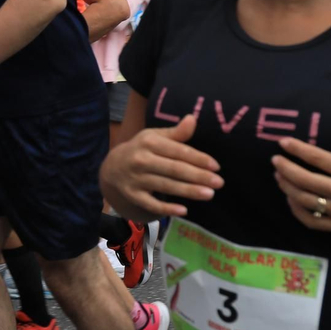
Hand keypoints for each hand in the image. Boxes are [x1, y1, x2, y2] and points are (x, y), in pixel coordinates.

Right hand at [100, 113, 223, 219]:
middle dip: (198, 176)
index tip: (216, 167)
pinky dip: (166, 208)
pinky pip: (150, 204)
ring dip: (188, 191)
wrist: (112, 167)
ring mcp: (135, 178)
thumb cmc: (142, 149)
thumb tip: (193, 119)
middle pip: (174, 169)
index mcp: (149, 142)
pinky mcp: (132, 195)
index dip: (198, 159)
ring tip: (209, 194)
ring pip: (165, 186)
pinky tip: (184, 210)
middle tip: (219, 183)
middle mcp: (141, 160)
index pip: (178, 151)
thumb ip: (176, 132)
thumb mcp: (155, 137)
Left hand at [272, 122, 330, 233]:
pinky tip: (290, 199)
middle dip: (285, 168)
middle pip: (305, 180)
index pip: (319, 158)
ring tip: (279, 177)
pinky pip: (311, 220)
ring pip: (304, 200)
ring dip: (287, 188)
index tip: (283, 142)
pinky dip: (296, 211)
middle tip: (275, 160)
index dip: (298, 149)